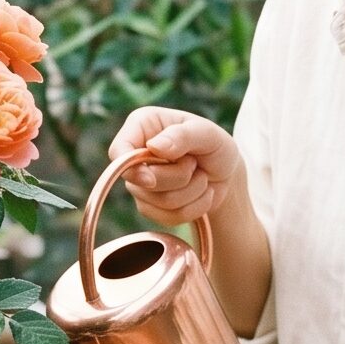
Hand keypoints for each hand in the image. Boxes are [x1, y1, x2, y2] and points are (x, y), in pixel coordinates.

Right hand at [111, 107, 241, 226]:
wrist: (226, 173)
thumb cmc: (214, 145)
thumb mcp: (207, 133)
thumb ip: (182, 136)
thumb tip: (154, 147)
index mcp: (142, 126)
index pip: (118, 151)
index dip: (130, 169)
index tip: (151, 179)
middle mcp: (135, 155)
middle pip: (142, 182)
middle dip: (179, 177)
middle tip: (195, 163)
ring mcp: (141, 183)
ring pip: (159, 202)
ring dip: (191, 191)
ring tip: (200, 176)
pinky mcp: (151, 207)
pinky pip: (168, 217)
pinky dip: (194, 208)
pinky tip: (201, 193)